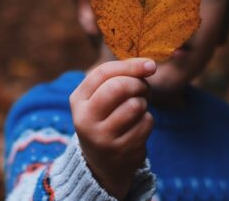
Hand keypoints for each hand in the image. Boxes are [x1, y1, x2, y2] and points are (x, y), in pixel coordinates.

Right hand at [69, 58, 155, 198]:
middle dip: (138, 84)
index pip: (103, 73)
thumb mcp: (101, 98)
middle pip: (118, 87)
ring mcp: (102, 137)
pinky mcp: (121, 150)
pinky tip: (137, 127)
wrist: (102, 163)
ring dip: (143, 104)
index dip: (130, 65)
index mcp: (78, 100)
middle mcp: (85, 119)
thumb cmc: (106, 119)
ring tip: (137, 109)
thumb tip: (149, 65)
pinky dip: (147, 121)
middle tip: (143, 89)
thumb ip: (119, 77)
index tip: (150, 65)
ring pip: (135, 105)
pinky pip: (145, 123)